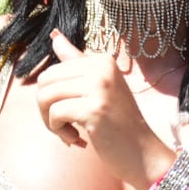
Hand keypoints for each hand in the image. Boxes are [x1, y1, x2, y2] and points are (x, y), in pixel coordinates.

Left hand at [34, 30, 174, 189]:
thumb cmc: (118, 125)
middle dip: (46, 108)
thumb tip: (54, 35)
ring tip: (69, 133)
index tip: (71, 113)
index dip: (53, 97)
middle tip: (64, 126)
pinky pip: (55, 114)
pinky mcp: (94, 108)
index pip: (53, 71)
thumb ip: (76, 62)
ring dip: (50, 121)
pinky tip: (78, 140)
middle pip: (45, 81)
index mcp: (102, 60)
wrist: (143, 154)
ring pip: (45, 96)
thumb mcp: (98, 88)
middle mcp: (101, 67)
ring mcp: (99, 86)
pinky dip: (59, 131)